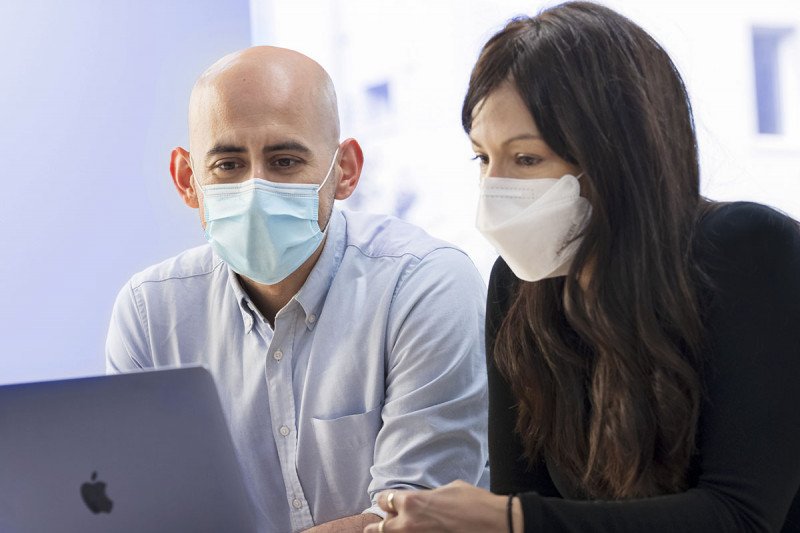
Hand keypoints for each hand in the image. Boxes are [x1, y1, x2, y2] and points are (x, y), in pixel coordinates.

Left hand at [363, 480, 517, 532]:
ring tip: (393, 531)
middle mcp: (408, 523)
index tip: (389, 503)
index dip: (387, 501)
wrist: (494, 524)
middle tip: (382, 524)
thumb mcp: (448, 489)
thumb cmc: (475, 503)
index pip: (384, 500)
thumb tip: (425, 501)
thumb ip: (429, 497)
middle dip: (383, 523)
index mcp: (412, 502)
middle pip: (380, 527)